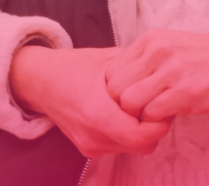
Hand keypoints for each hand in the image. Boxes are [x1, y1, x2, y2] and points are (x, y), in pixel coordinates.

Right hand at [10, 45, 169, 157]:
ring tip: (138, 105)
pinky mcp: (88, 149)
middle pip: (143, 145)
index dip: (159, 121)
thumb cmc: (77, 66)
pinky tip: (124, 112)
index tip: (162, 101)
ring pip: (134, 148)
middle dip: (155, 126)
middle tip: (154, 102)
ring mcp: (89, 146)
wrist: (41, 82)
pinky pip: (121, 146)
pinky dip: (129, 133)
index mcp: (97, 113)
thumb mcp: (111, 59)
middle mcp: (93, 135)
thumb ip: (140, 71)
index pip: (142, 136)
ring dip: (143, 130)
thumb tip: (167, 76)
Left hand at [102, 30, 208, 121]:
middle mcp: (159, 50)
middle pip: (115, 88)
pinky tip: (172, 115)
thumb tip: (120, 84)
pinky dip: (156, 121)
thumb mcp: (175, 46)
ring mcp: (172, 70)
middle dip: (125, 105)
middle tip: (145, 108)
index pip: (111, 71)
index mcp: (153, 39)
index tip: (137, 96)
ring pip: (128, 102)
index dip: (119, 90)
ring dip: (139, 114)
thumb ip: (147, 60)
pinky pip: (151, 114)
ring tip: (158, 112)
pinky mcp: (186, 92)